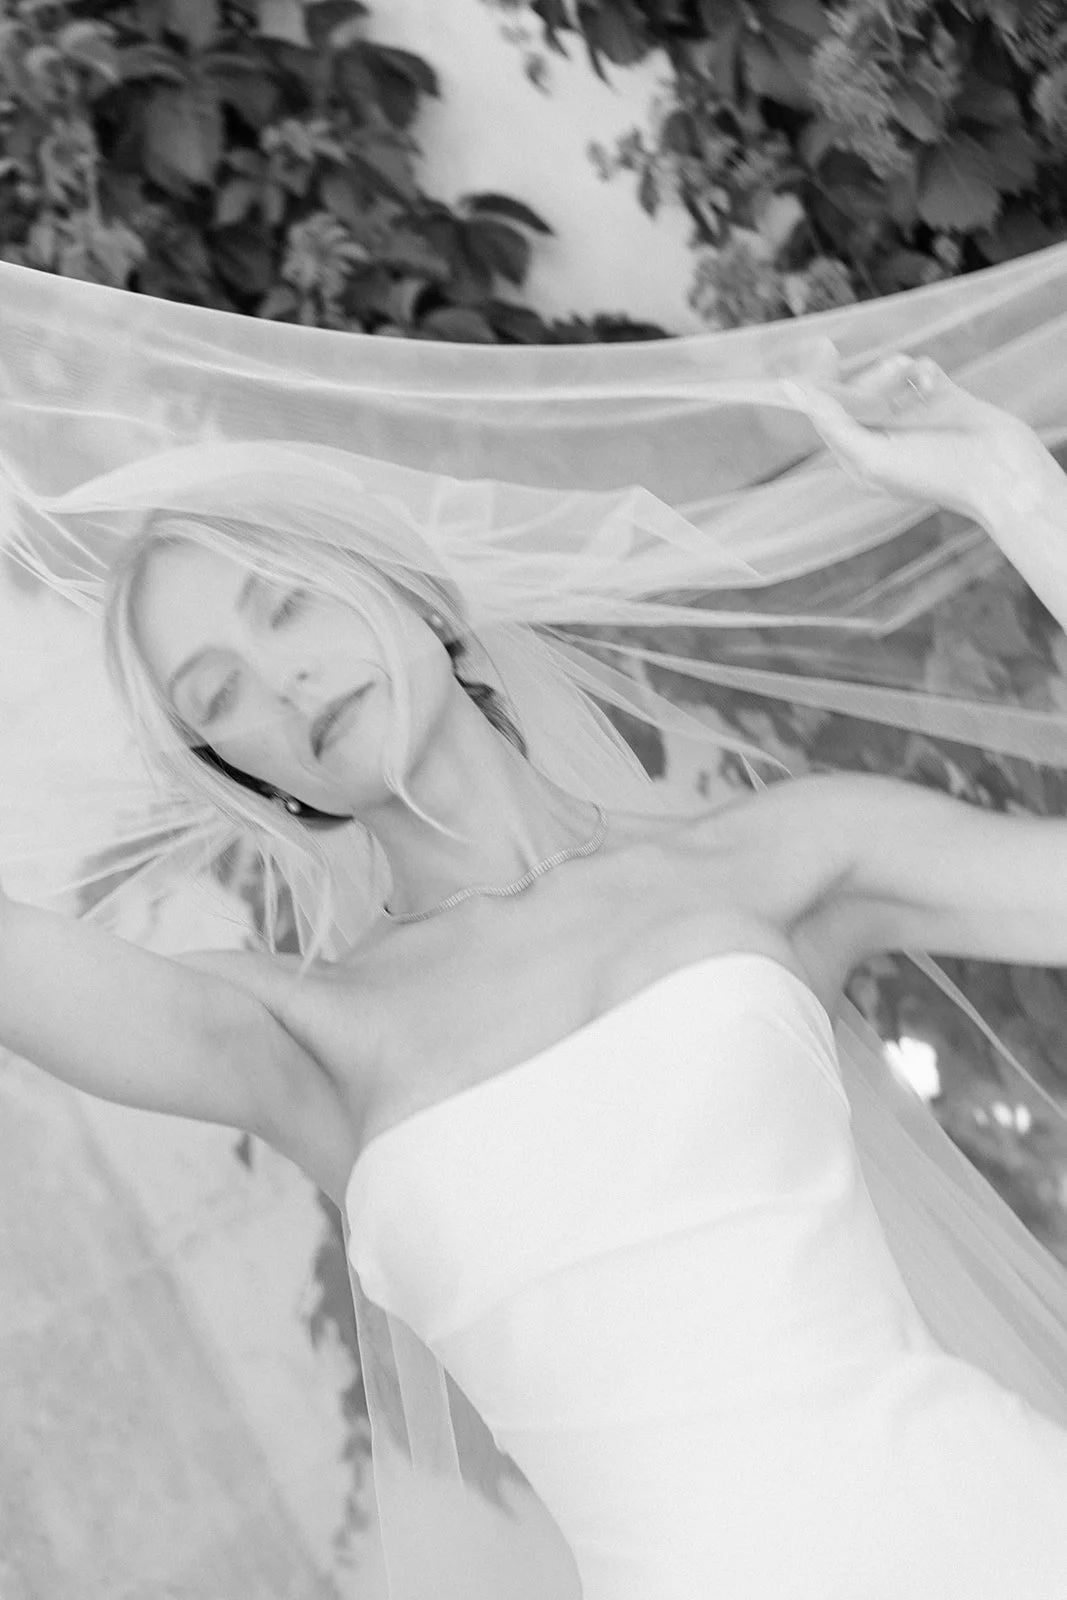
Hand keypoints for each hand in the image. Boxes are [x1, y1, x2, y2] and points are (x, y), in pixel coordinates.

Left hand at [783, 351, 1056, 523]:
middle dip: (867, 379)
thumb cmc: (933, 475)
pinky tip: (932, 384)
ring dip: (894, 370)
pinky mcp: (940, 397)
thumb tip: (791, 390)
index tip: (823, 348)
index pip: (826, 414)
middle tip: (890, 375)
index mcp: (860, 456)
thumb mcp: (871, 456)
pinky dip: (922, 371)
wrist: (1000, 472)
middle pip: (854, 391)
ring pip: (886, 375)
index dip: (818, 382)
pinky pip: (919, 369)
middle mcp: (883, 435)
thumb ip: (831, 423)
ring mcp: (911, 416)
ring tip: (908, 376)